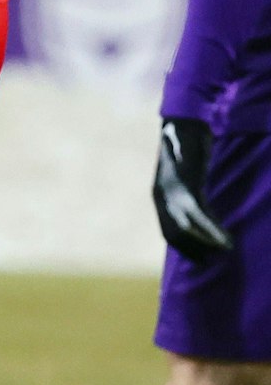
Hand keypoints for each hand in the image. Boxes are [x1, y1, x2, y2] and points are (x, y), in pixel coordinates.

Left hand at [154, 116, 234, 260]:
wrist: (184, 123)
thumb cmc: (186, 150)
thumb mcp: (182, 177)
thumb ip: (184, 196)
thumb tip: (193, 218)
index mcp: (158, 195)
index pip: (167, 230)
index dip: (183, 247)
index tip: (197, 259)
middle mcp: (162, 194)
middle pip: (174, 232)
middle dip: (193, 249)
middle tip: (212, 260)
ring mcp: (173, 189)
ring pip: (188, 226)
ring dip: (207, 242)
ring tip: (225, 251)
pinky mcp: (188, 183)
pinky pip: (200, 213)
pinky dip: (214, 228)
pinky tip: (227, 239)